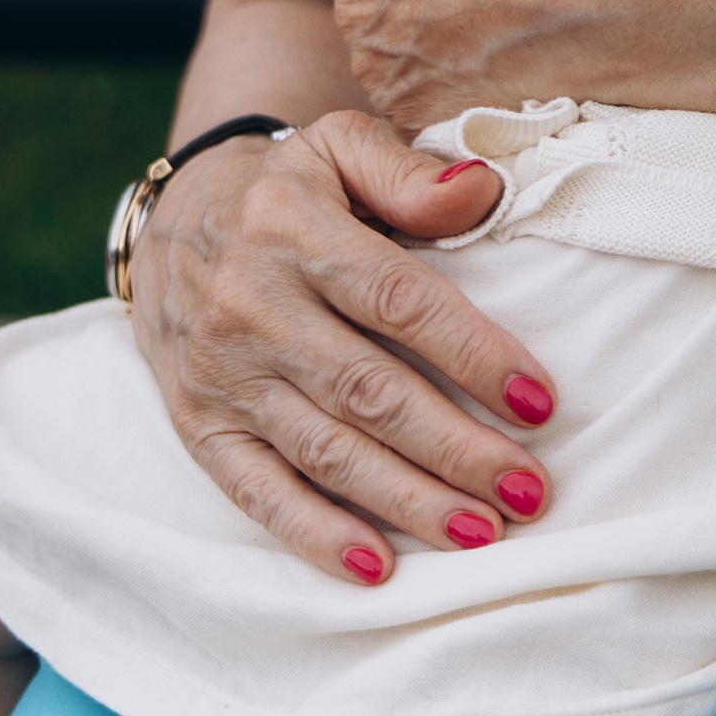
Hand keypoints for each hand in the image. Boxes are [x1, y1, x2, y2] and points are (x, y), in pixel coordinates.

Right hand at [125, 115, 556, 582]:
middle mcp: (248, 304)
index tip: (540, 401)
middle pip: (367, 391)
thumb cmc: (290, 189)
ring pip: (324, 450)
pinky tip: (376, 568)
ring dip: (407, 500)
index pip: (396, 300)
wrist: (176, 220)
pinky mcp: (199, 426)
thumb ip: (409, 171)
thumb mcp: (340, 146)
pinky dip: (314, 535)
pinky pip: (257, 491)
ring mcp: (220, 373)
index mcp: (291, 228)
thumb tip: (484, 192)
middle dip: (455, 448)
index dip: (472, 353)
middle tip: (530, 491)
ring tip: (482, 532)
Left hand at [330, 0, 637, 135]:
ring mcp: (378, 60)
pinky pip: (421, 109)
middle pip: (380, 14)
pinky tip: (497, 82)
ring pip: (398, 64)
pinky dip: (453, 101)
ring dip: (435, 62)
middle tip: (485, 15)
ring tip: (499, 49)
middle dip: (422, 16)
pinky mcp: (410, 109)